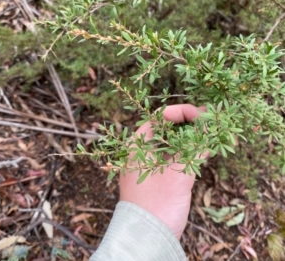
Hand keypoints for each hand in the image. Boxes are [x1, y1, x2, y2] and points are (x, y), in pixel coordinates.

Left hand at [120, 104, 206, 239]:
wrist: (148, 237)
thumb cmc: (157, 203)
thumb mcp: (178, 173)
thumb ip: (195, 149)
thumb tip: (210, 128)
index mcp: (138, 144)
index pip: (160, 117)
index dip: (182, 112)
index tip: (202, 116)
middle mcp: (142, 150)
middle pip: (168, 128)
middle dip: (189, 123)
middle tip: (210, 122)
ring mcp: (151, 162)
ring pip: (173, 141)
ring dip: (191, 136)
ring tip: (210, 133)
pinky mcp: (160, 174)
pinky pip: (175, 155)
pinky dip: (189, 150)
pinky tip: (204, 149)